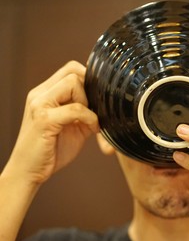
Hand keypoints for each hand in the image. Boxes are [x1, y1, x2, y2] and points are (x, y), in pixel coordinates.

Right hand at [4, 61, 98, 184]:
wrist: (28, 172)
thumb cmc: (51, 150)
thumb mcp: (74, 127)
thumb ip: (86, 112)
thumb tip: (107, 106)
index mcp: (45, 93)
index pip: (71, 68)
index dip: (89, 80)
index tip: (97, 101)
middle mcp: (39, 94)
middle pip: (73, 72)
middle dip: (90, 91)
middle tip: (92, 113)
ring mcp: (39, 105)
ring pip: (73, 84)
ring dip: (89, 103)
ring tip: (90, 122)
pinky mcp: (44, 119)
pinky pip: (76, 109)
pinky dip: (90, 118)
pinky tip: (92, 129)